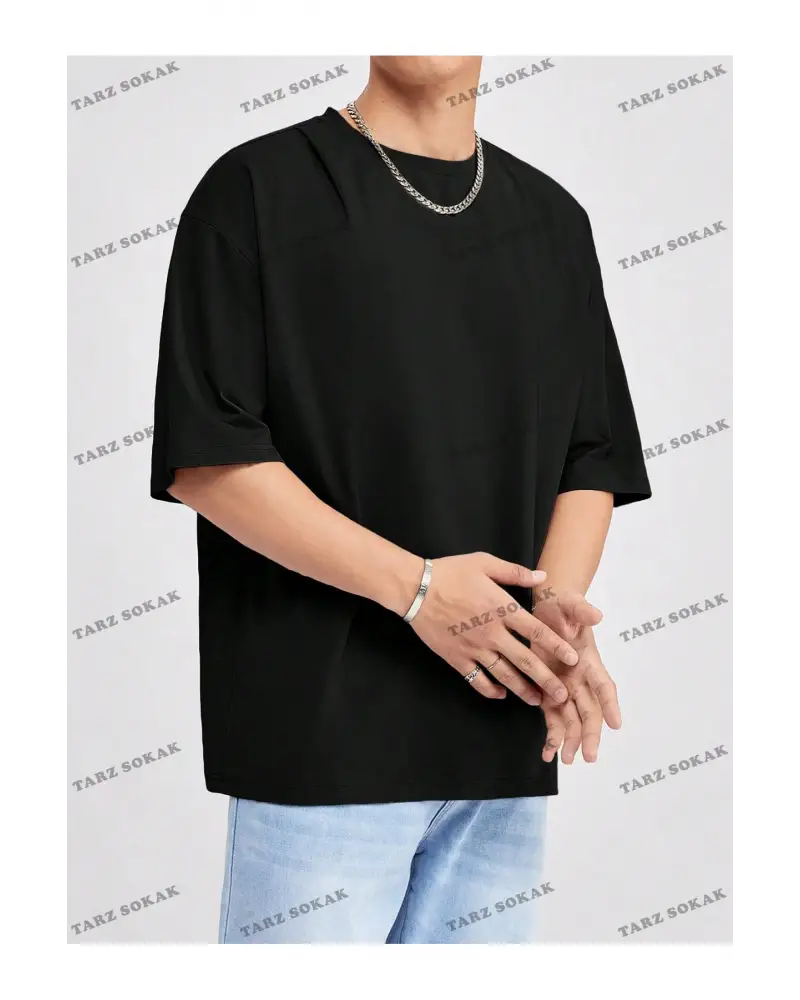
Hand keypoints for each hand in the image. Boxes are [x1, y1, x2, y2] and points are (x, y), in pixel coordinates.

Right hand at [408, 554, 579, 705]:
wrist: (415, 589)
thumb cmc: (450, 572)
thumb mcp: (484, 563)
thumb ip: (515, 572)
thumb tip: (543, 577)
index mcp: (501, 609)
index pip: (536, 631)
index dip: (557, 646)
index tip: (573, 659)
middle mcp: (491, 632)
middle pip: (525, 660)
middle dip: (546, 678)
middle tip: (562, 695)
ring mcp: (474, 648)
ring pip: (503, 674)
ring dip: (522, 689)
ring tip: (537, 701)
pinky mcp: (456, 658)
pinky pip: (476, 679)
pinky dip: (490, 689)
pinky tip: (501, 694)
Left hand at [533, 589, 620, 763]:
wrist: (546, 611)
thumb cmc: (562, 607)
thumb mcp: (570, 604)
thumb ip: (581, 611)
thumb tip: (596, 615)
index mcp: (590, 661)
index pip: (604, 686)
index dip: (610, 704)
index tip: (616, 723)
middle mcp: (581, 680)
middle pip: (590, 712)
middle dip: (590, 734)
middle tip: (589, 756)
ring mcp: (565, 689)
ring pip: (573, 721)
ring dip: (571, 741)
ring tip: (568, 760)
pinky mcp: (548, 694)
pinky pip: (553, 720)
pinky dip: (552, 738)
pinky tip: (549, 755)